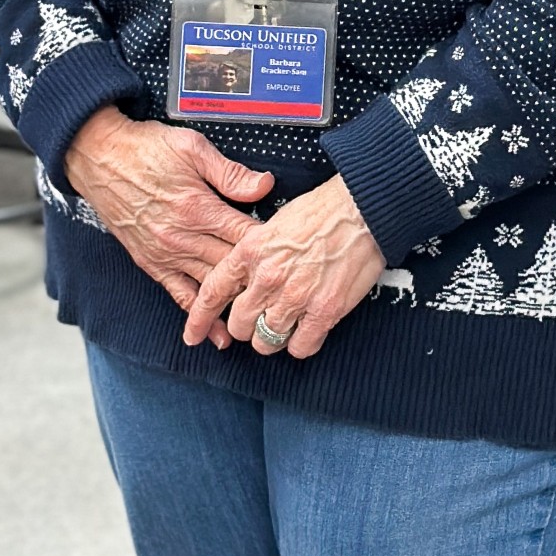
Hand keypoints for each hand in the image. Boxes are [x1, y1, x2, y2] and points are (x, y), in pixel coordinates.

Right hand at [66, 107, 272, 349]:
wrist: (99, 159)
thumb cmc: (145, 149)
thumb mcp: (192, 147)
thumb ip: (230, 172)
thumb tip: (265, 186)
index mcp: (197, 207)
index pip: (244, 235)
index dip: (270, 244)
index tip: (291, 253)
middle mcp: (182, 237)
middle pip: (230, 265)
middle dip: (258, 277)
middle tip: (286, 290)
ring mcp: (166, 254)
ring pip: (209, 286)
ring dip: (235, 302)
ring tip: (264, 321)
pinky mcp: (151, 263)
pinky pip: (179, 295)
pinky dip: (199, 316)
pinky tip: (216, 334)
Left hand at [181, 175, 384, 360]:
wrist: (363, 208)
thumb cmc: (322, 210)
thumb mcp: (274, 224)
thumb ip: (254, 254)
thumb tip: (244, 280)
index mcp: (251, 251)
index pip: (212, 293)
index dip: (199, 319)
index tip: (192, 335)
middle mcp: (268, 278)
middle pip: (238, 325)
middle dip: (246, 325)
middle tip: (261, 316)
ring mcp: (296, 297)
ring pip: (265, 341)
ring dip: (273, 337)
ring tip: (286, 323)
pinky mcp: (324, 311)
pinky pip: (300, 347)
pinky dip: (301, 343)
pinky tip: (308, 329)